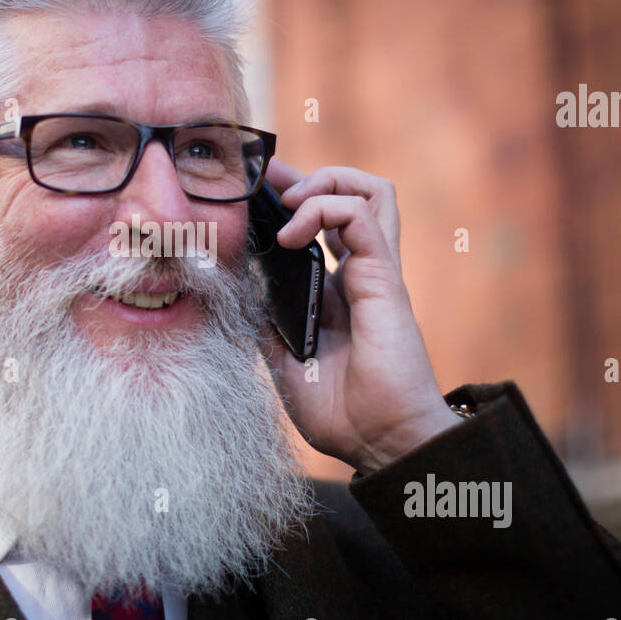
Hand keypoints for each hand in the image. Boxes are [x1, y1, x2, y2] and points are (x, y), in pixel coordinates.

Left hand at [261, 159, 460, 475]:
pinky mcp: (383, 277)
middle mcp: (359, 275)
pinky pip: (360, 216)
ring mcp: (374, 272)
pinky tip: (292, 233)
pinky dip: (324, 208)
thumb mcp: (285, 364)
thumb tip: (237, 298)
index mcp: (338, 293)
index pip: (323, 227)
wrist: (381, 442)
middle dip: (305, 177)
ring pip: (369, 191)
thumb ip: (267, 327)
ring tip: (288, 202)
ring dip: (324, 182)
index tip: (256, 191)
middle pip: (350, 197)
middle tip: (266, 179)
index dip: (293, 201)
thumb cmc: (343, 414)